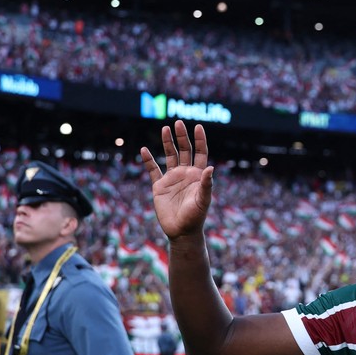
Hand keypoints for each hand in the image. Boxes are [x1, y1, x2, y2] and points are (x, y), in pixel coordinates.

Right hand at [140, 121, 214, 239]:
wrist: (182, 231)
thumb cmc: (196, 217)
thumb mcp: (203, 201)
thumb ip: (206, 185)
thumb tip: (211, 168)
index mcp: (197, 175)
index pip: (200, 153)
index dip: (200, 140)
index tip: (198, 127)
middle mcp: (185, 173)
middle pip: (184, 150)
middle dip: (182, 137)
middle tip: (178, 123)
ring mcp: (172, 178)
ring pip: (169, 156)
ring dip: (167, 143)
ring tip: (165, 129)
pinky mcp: (159, 186)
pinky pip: (153, 170)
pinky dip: (148, 160)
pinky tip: (144, 150)